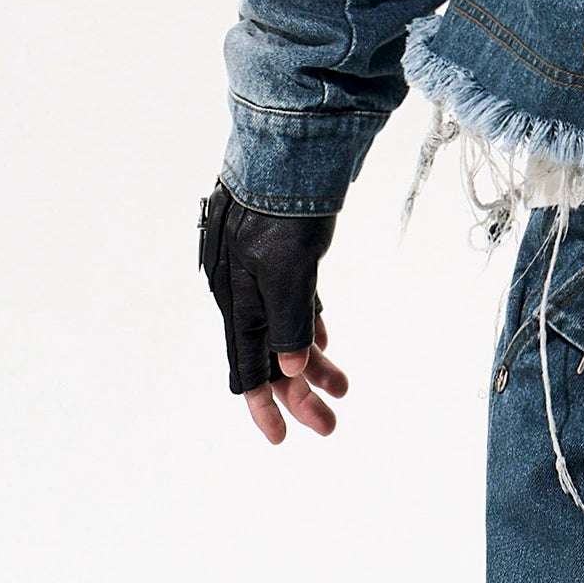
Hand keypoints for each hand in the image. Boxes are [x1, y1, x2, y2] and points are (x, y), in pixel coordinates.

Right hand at [198, 180, 349, 443]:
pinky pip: (291, 303)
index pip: (248, 368)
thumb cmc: (285, 204)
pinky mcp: (279, 252)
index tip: (283, 439)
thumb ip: (288, 319)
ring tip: (343, 387)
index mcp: (240, 299)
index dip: (267, 406)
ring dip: (312, 362)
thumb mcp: (290, 266)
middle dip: (300, 393)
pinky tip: (324, 341)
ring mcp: (261, 272)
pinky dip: (308, 325)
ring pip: (284, 331)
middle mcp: (244, 290)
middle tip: (332, 423)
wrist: (287, 144)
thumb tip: (288, 370)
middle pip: (270, 357)